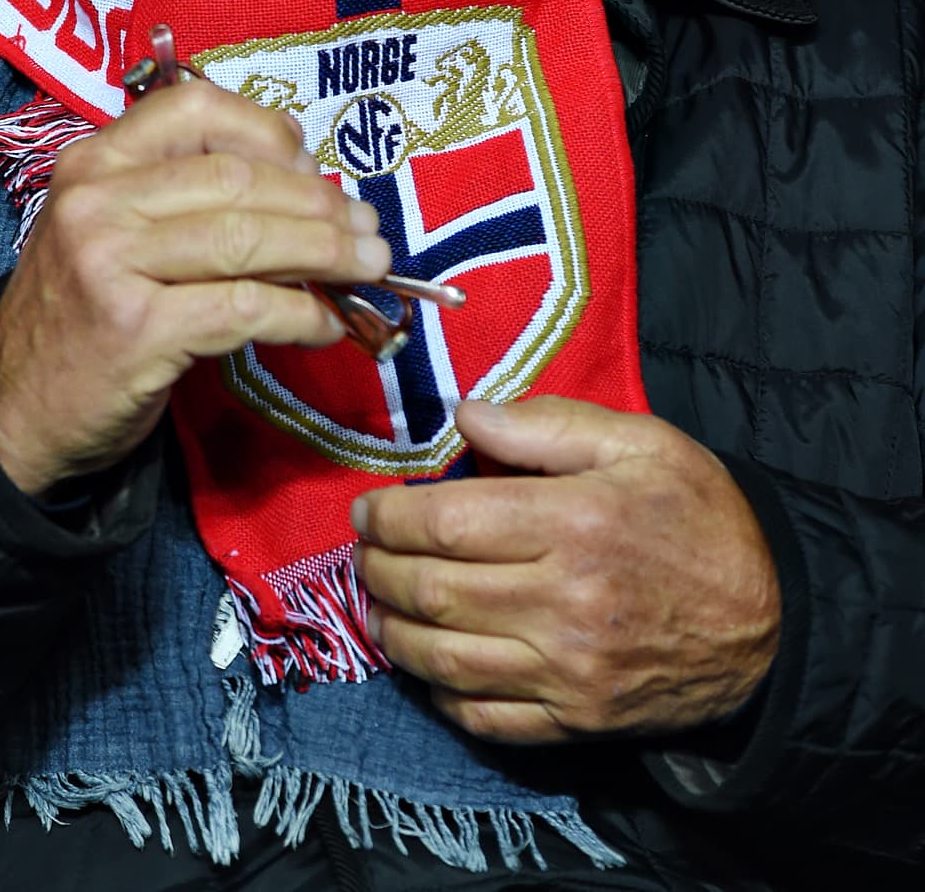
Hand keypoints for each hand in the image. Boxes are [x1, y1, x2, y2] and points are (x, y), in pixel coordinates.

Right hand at [0, 80, 390, 493]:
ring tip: (367, 269)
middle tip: (368, 230)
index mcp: (94, 161)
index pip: (196, 109)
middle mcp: (97, 200)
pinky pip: (244, 308)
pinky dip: (301, 314)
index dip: (270, 134)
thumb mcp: (113, 233)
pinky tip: (326, 323)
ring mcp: (111, 262)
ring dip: (325, 254)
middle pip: (236, 178)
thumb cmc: (80, 317)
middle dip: (318, 203)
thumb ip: (185, 199)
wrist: (11, 412)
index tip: (313, 169)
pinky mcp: (136, 329)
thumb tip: (305, 188)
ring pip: (247, 238)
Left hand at [352, 396, 780, 744]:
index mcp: (576, 523)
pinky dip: (441, 694)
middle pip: (433, 591)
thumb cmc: (701, 516)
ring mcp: (569, 672)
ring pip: (445, 660)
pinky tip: (427, 665)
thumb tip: (465, 416)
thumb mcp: (641, 441)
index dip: (389, 517)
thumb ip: (547, 423)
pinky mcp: (577, 722)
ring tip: (378, 602)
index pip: (446, 524)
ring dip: (393, 631)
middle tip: (364, 551)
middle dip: (378, 569)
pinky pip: (486, 717)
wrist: (773, 620)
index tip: (367, 508)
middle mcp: (565, 603)